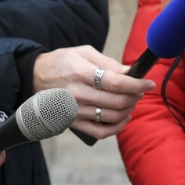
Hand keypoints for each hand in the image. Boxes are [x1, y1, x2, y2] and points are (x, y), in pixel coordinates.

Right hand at [33, 45, 151, 139]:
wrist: (35, 77)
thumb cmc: (61, 62)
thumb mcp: (82, 53)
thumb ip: (107, 62)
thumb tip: (129, 71)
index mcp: (80, 73)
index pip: (116, 82)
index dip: (136, 84)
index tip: (149, 83)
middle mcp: (78, 94)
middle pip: (117, 101)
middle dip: (135, 96)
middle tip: (140, 90)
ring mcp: (75, 111)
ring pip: (112, 116)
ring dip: (129, 109)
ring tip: (132, 100)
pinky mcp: (73, 123)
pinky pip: (100, 131)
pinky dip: (117, 128)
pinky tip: (124, 118)